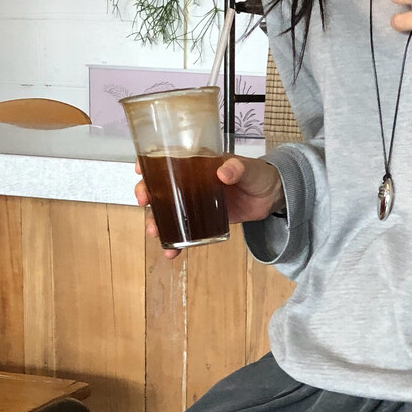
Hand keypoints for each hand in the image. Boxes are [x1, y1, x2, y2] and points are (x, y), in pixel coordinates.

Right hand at [134, 152, 283, 259]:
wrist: (271, 198)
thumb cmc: (258, 174)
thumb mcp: (249, 168)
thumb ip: (238, 168)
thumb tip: (223, 172)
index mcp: (196, 162)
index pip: (166, 158)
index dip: (148, 162)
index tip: (139, 170)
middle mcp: (189, 181)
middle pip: (159, 187)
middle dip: (146, 194)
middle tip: (143, 202)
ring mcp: (194, 202)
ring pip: (166, 211)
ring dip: (155, 222)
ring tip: (155, 233)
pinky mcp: (202, 220)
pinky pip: (184, 231)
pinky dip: (176, 243)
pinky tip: (171, 252)